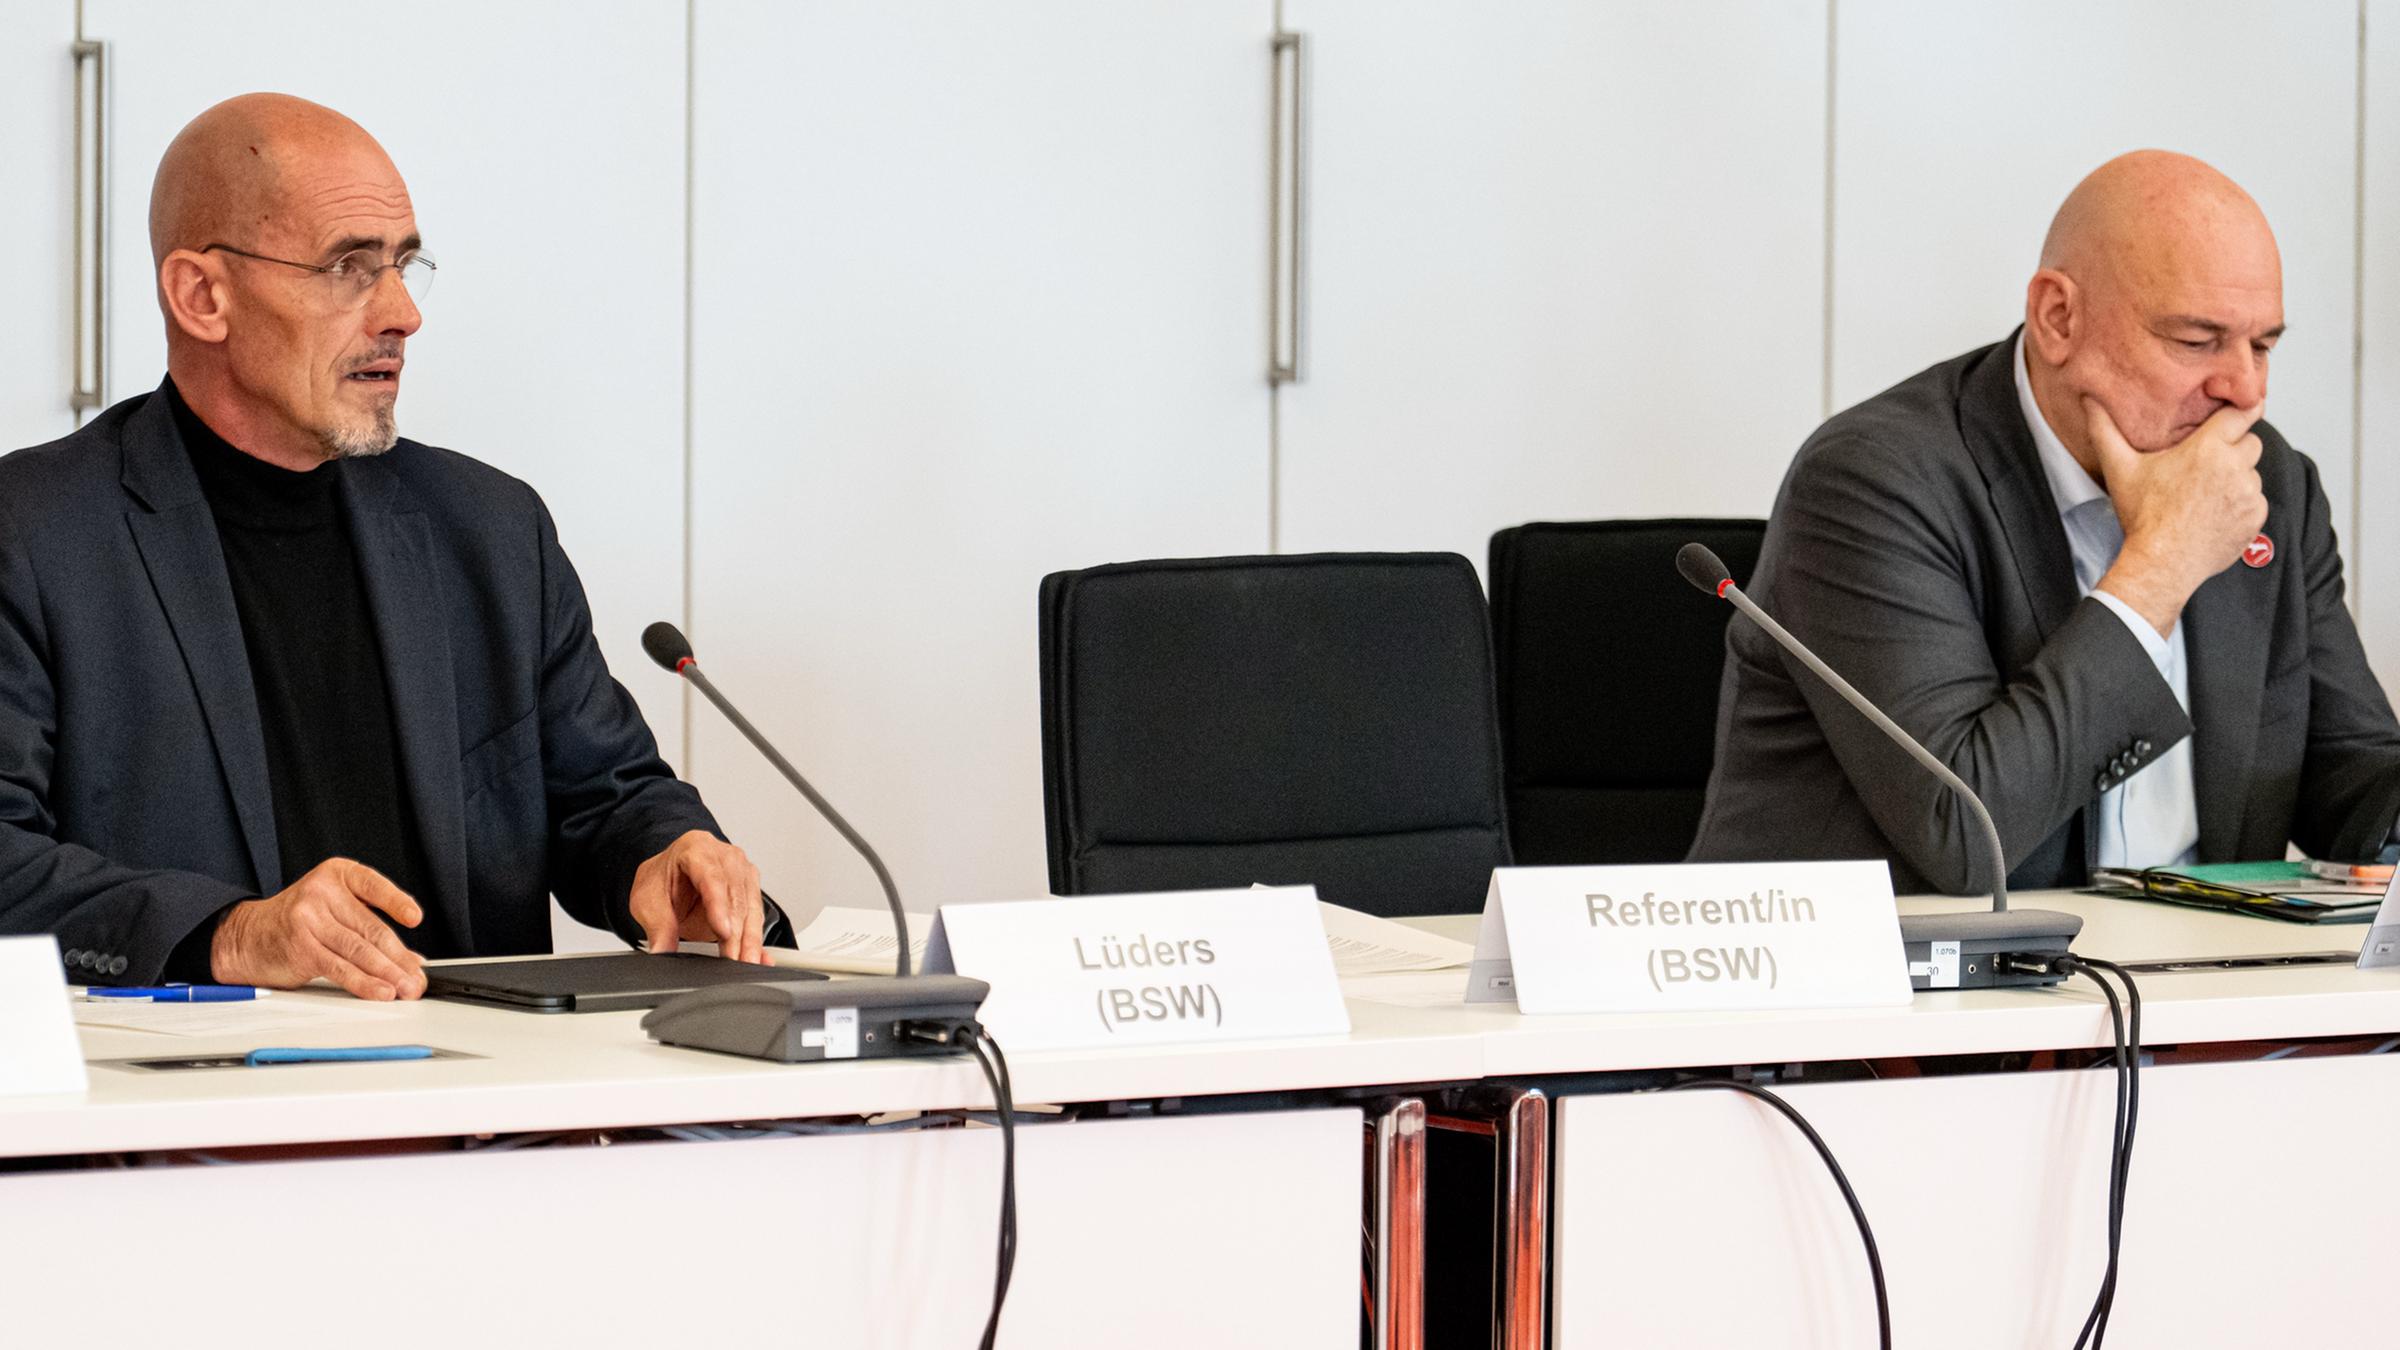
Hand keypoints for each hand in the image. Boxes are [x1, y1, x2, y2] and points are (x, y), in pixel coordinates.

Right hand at [211, 858, 426, 999]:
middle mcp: (321, 892)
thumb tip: (410, 958)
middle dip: (399, 957)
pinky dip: (364, 983)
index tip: (415, 918)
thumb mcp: (332, 909)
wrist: (245, 937)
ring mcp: (308, 919)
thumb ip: (367, 925)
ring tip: (406, 987)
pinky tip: (381, 991)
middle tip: (417, 976)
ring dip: (388, 973)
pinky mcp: (301, 947)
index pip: (373, 885)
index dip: (396, 902)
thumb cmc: (296, 922)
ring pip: (359, 950)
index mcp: (336, 875)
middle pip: (370, 927)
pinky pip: (340, 968)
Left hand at [628, 830, 765, 963]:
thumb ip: (658, 926)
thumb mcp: (648, 902)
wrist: (672, 877)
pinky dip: (756, 939)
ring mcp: (741, 870)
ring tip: (745, 962)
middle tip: (732, 960)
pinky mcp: (751, 888)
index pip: (711, 877)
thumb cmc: (663, 880)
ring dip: (749, 939)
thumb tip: (662, 951)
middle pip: (735, 896)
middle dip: (736, 933)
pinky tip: (759, 957)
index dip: (719, 906)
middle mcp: (724, 856)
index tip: (723, 932)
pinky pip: (756, 917)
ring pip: (750, 908)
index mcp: (695, 848)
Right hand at [2086, 396, 2267, 635]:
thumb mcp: (2121, 469)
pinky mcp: (2255, 518)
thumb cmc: (2143, 516)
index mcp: (2207, 448)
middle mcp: (2235, 467)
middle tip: (2208, 464)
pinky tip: (2215, 514)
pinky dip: (2241, 506)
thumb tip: (2089, 401)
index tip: (2241, 410)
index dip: (2243, 409)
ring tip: (2207, 494)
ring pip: (2253, 474)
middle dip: (2235, 448)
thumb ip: (2106, 431)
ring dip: (2238, 479)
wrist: (2161, 563)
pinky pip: (2256, 502)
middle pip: (2252, 442)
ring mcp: (2249, 494)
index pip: (2243, 413)